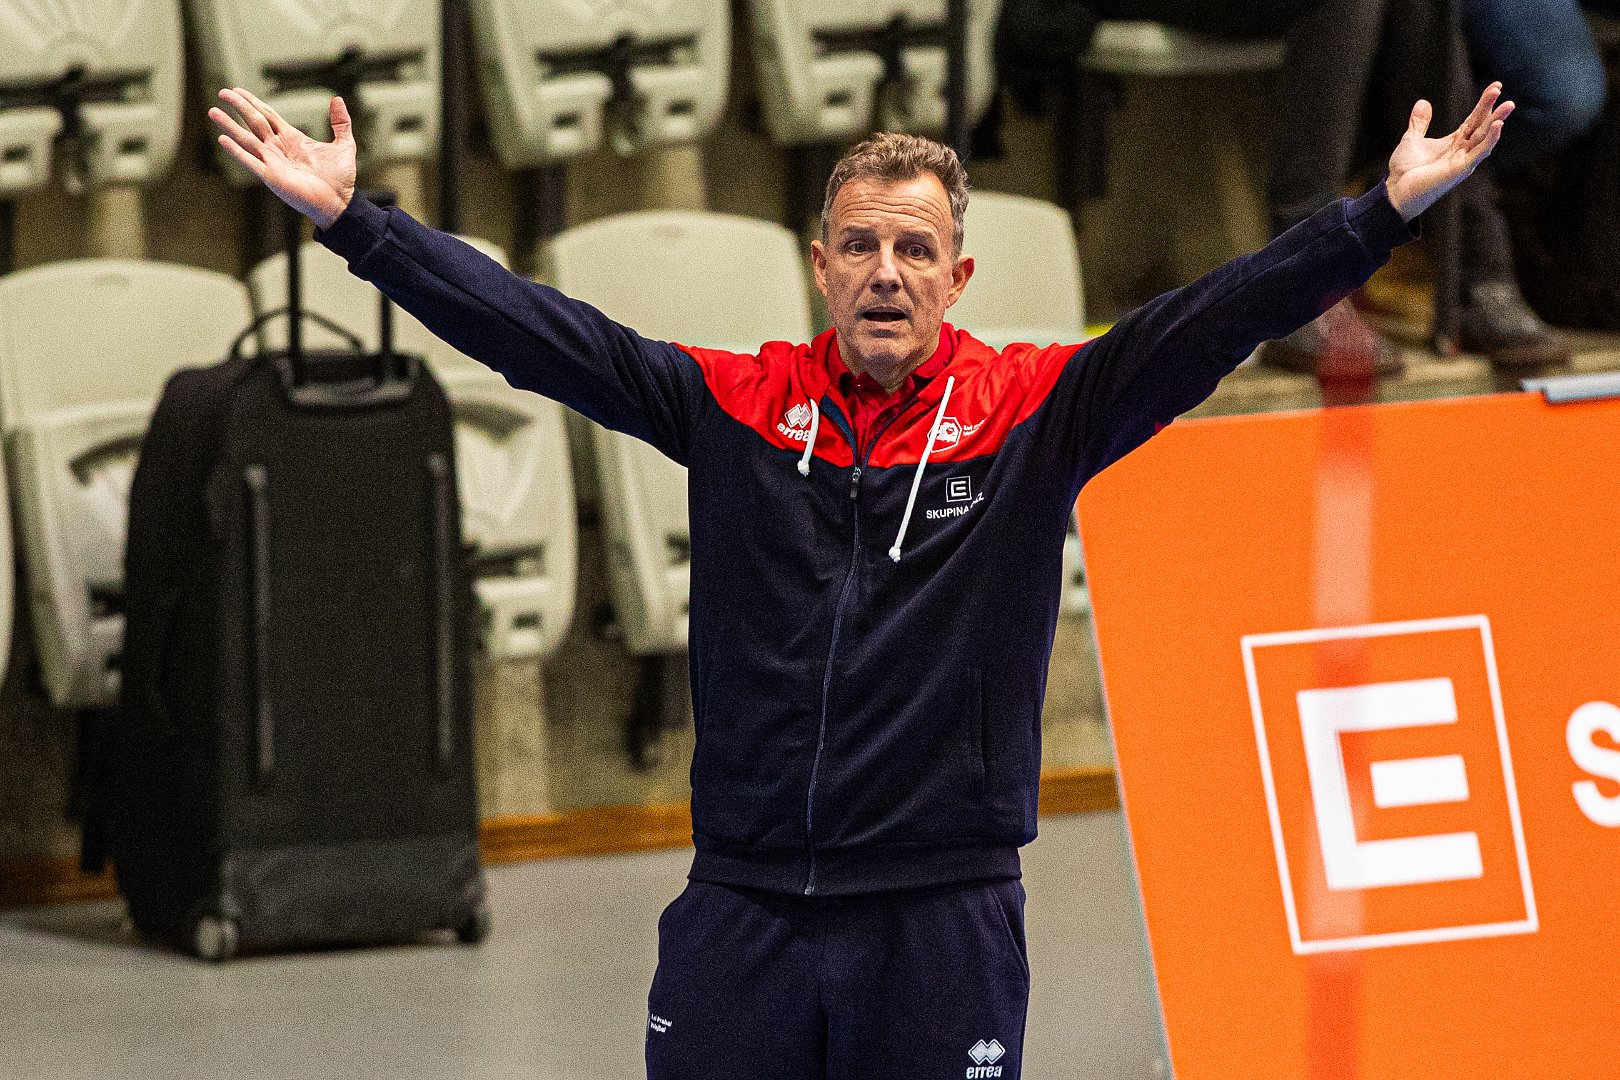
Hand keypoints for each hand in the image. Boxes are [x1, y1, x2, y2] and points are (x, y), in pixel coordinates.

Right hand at [209, 89, 356, 229]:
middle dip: (238, 107)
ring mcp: (273, 162)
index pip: (267, 115)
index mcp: (292, 138)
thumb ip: (340, 122)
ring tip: (213, 112)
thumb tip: (337, 99)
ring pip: (247, 139)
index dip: (252, 102)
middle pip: (254, 122)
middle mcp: (278, 148)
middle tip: (222, 92)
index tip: (237, 90)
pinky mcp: (272, 177)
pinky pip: (251, 162)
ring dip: (229, 126)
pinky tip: (222, 139)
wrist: (341, 203)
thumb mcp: (344, 145)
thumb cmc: (340, 178)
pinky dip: (237, 151)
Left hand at [1385, 83, 1513, 222]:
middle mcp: (1463, 151)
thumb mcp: (1411, 140)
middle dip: (1492, 107)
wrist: (1396, 191)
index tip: (1496, 86)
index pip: (1474, 119)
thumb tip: (1423, 102)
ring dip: (1496, 121)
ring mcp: (1463, 161)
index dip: (1484, 103)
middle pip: (1482, 125)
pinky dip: (1490, 140)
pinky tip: (1497, 126)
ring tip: (1508, 104)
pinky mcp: (1460, 170)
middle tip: (1498, 87)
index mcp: (1455, 142)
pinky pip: (1479, 154)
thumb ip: (1419, 122)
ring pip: (1484, 138)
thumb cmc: (1405, 170)